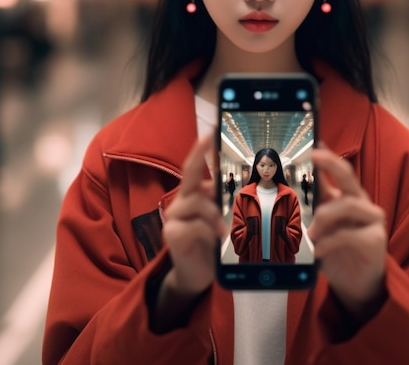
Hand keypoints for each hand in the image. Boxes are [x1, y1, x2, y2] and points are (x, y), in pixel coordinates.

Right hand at [156, 135, 226, 320]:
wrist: (197, 274)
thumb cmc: (211, 243)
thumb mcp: (220, 220)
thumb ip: (222, 202)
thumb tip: (236, 183)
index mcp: (194, 195)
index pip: (194, 168)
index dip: (200, 150)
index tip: (209, 133)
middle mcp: (181, 202)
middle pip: (189, 174)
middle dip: (198, 155)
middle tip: (207, 139)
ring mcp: (174, 218)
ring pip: (195, 202)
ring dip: (213, 214)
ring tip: (222, 230)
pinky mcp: (172, 235)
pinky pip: (192, 225)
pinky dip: (206, 231)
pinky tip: (213, 239)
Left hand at [307, 145, 386, 319]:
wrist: (356, 284)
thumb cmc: (338, 250)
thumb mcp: (324, 225)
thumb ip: (319, 204)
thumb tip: (304, 181)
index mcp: (349, 197)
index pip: (340, 171)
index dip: (329, 156)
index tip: (316, 144)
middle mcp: (363, 204)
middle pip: (349, 177)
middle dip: (332, 163)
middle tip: (316, 156)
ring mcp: (372, 221)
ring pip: (347, 204)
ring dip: (324, 218)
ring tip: (311, 234)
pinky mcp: (376, 240)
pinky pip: (350, 234)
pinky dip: (330, 242)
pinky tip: (320, 251)